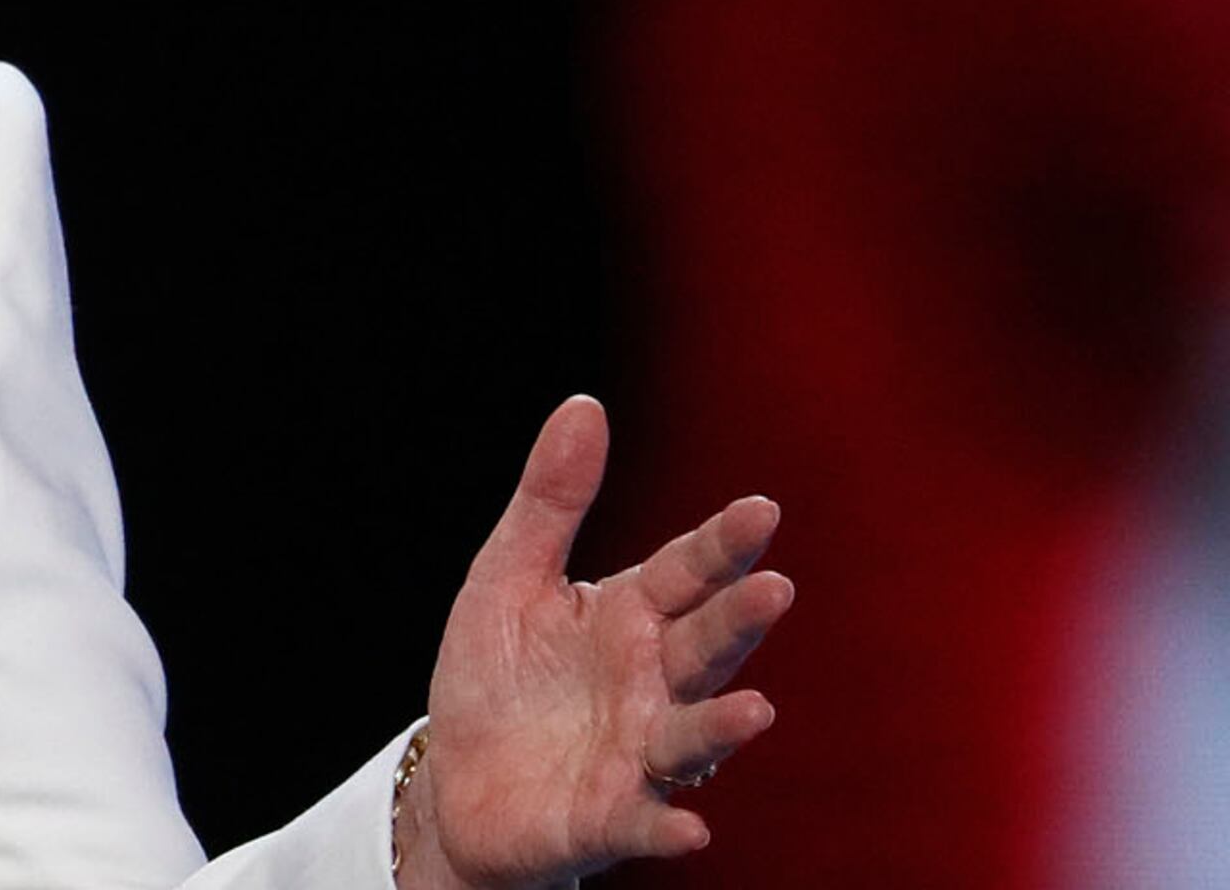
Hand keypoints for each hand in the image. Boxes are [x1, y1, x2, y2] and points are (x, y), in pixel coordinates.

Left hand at [398, 397, 792, 889]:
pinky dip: (666, 826)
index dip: (722, 544)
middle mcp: (652, 683)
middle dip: (739, 620)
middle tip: (773, 589)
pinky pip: (646, 823)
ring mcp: (640, 753)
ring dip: (724, 726)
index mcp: (632, 616)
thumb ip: (552, 499)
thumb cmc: (498, 675)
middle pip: (705, 645)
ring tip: (756, 710)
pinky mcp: (613, 818)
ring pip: (692, 736)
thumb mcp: (509, 575)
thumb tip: (585, 405)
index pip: (687, 571)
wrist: (458, 780)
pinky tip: (685, 826)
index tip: (761, 510)